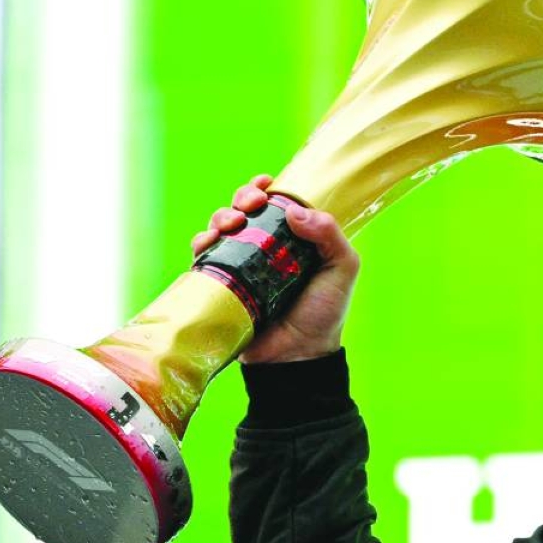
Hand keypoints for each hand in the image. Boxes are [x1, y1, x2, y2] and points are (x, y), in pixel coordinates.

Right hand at [192, 174, 359, 363]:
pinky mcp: (221, 284)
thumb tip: (293, 211)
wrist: (297, 357)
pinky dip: (201, 243)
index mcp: (293, 238)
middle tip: (250, 205)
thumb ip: (328, 234)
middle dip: (242, 198)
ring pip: (221, 227)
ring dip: (221, 216)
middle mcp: (265, 247)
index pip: (275, 203)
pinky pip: (204, 257)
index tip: (266, 185)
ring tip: (230, 225)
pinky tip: (208, 242)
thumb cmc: (324, 313)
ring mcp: (241, 265)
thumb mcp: (341, 268)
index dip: (265, 188)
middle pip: (244, 208)